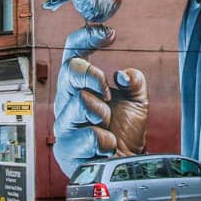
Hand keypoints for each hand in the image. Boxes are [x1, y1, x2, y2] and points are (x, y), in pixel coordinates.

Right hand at [52, 25, 148, 177]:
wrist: (127, 167)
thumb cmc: (125, 132)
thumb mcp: (136, 100)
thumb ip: (134, 81)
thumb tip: (122, 74)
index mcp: (79, 85)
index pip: (74, 53)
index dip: (86, 38)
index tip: (108, 33)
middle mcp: (66, 101)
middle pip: (70, 71)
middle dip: (93, 76)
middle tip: (107, 91)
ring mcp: (64, 124)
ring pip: (80, 103)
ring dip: (102, 113)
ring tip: (107, 124)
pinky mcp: (66, 149)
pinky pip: (90, 136)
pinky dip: (106, 140)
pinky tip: (107, 146)